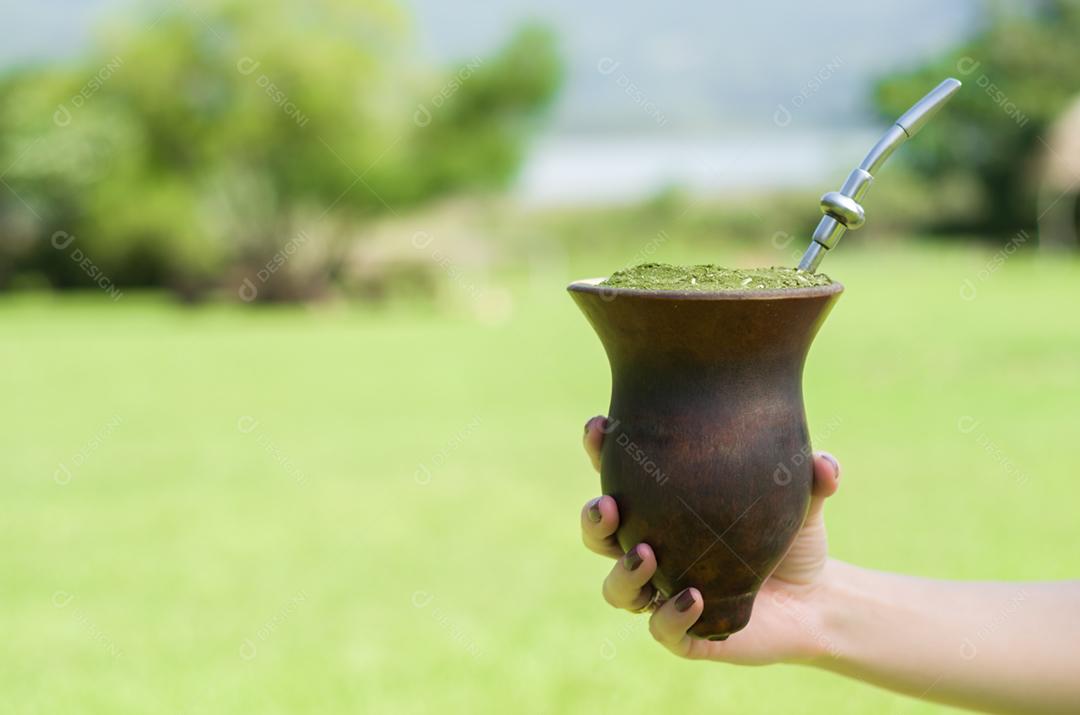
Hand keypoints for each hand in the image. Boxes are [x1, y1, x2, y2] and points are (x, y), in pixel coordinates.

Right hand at [580, 415, 840, 664]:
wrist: (814, 601)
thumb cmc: (790, 538)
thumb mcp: (800, 500)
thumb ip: (811, 476)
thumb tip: (824, 463)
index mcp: (663, 511)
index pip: (620, 478)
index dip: (600, 452)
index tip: (599, 426)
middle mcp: (652, 551)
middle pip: (599, 536)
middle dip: (594, 519)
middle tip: (608, 504)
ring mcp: (662, 594)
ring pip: (617, 589)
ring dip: (623, 572)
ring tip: (647, 554)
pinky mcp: (683, 634)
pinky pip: (663, 630)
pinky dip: (671, 615)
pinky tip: (693, 597)